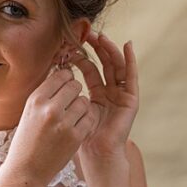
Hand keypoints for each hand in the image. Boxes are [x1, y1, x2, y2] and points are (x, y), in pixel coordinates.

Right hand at [8, 66, 97, 184]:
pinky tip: (76, 127)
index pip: (60, 75)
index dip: (66, 79)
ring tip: (71, 117)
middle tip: (68, 103)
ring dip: (81, 107)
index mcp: (36, 100)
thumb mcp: (29, 112)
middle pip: (75, 85)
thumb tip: (63, 74)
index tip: (64, 86)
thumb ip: (46, 94)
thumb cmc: (27, 139)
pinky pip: (89, 118)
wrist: (27, 169)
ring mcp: (64, 123)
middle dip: (74, 92)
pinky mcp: (76, 136)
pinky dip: (85, 121)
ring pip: (85, 101)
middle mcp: (50, 109)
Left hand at [73, 31, 138, 164]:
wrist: (96, 154)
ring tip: (101, 36)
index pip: (91, 69)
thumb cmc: (81, 136)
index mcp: (97, 95)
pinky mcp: (131, 99)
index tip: (71, 43)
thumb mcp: (70, 109)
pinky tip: (128, 46)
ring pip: (117, 66)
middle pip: (105, 64)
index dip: (82, 55)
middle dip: (96, 47)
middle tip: (86, 32)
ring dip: (110, 50)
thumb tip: (55, 71)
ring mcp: (122, 95)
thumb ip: (67, 92)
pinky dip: (131, 60)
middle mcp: (111, 93)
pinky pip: (132, 76)